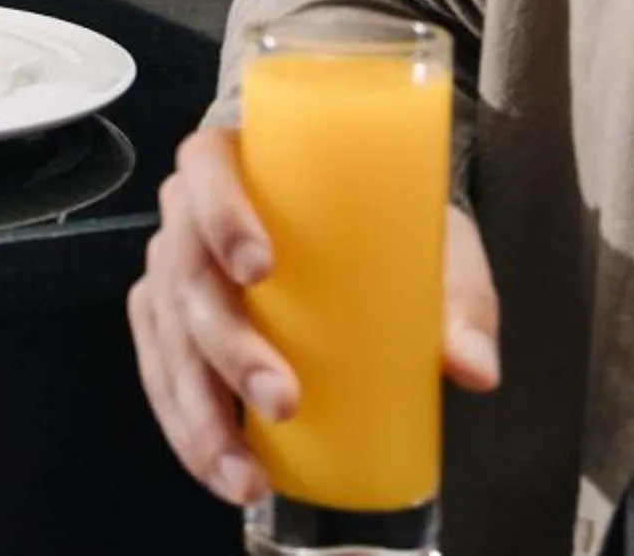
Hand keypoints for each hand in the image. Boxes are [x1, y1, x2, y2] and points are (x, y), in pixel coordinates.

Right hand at [129, 125, 500, 506]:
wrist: (365, 232)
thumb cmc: (387, 221)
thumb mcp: (430, 238)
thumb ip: (458, 297)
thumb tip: (472, 368)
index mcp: (238, 160)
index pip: (207, 167)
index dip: (222, 215)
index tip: (261, 268)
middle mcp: (189, 211)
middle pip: (187, 271)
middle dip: (228, 345)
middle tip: (283, 399)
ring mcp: (171, 269)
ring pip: (168, 336)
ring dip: (201, 411)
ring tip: (247, 473)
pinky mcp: (166, 321)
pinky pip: (160, 374)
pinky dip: (186, 427)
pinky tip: (223, 470)